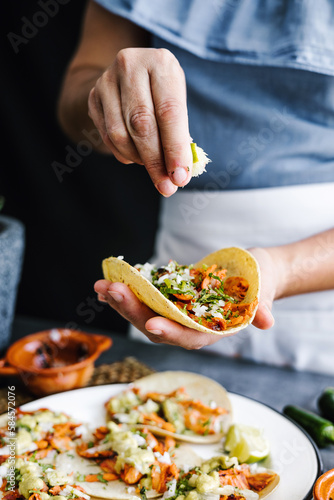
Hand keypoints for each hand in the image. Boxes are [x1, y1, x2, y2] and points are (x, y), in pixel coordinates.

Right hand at [88, 47, 192, 196]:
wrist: (126, 75)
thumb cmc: (160, 94)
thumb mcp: (176, 102)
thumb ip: (180, 135)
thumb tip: (179, 174)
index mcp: (161, 63)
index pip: (169, 112)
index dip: (175, 148)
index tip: (180, 177)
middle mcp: (131, 65)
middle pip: (142, 125)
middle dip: (156, 162)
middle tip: (166, 186)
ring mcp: (107, 80)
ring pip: (121, 134)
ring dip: (139, 160)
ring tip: (153, 168)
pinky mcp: (93, 96)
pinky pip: (107, 136)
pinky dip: (124, 154)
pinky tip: (136, 156)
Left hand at [94, 248, 276, 349]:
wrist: (251, 273)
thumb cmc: (260, 283)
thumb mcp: (264, 292)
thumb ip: (263, 308)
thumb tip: (268, 321)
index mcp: (211, 332)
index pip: (189, 337)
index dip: (171, 331)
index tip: (152, 323)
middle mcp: (188, 328)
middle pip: (157, 325)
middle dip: (133, 310)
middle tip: (112, 291)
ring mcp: (175, 315)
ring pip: (144, 315)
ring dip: (121, 302)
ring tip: (101, 287)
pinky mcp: (167, 302)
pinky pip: (142, 301)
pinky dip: (124, 295)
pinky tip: (107, 285)